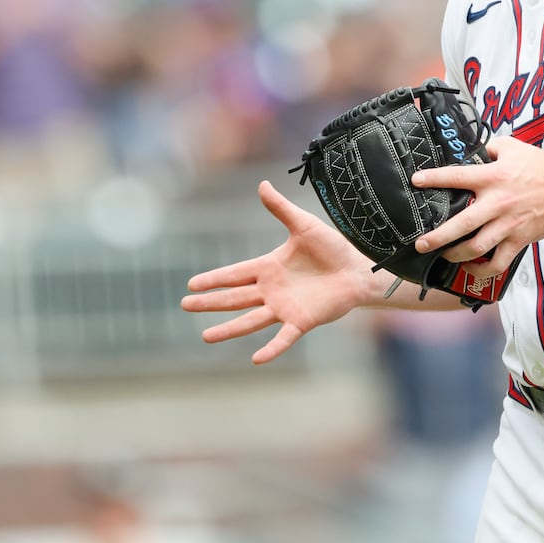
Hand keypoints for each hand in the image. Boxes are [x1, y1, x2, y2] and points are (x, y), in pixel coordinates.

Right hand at [181, 181, 374, 364]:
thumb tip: (262, 183)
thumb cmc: (332, 248)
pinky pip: (284, 338)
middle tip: (185, 305)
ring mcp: (284, 308)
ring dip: (229, 329)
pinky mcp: (302, 321)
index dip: (213, 279)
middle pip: (234, 298)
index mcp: (268, 267)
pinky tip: (256, 358)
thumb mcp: (303, 225)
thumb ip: (281, 209)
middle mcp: (271, 290)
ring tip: (206, 336)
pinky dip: (272, 348)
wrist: (358, 269)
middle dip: (210, 302)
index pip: (234, 274)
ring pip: (250, 321)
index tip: (191, 284)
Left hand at [410, 136, 543, 277]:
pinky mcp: (520, 240)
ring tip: (443, 256)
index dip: (435, 179)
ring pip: (477, 247)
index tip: (416, 182)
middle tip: (420, 243)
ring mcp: (508, 224)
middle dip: (438, 236)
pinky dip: (483, 269)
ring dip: (456, 255)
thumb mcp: (512, 147)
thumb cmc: (541, 166)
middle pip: (462, 223)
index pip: (458, 176)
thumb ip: (488, 149)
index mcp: (493, 176)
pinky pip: (498, 262)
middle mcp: (497, 202)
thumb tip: (469, 150)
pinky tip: (471, 268)